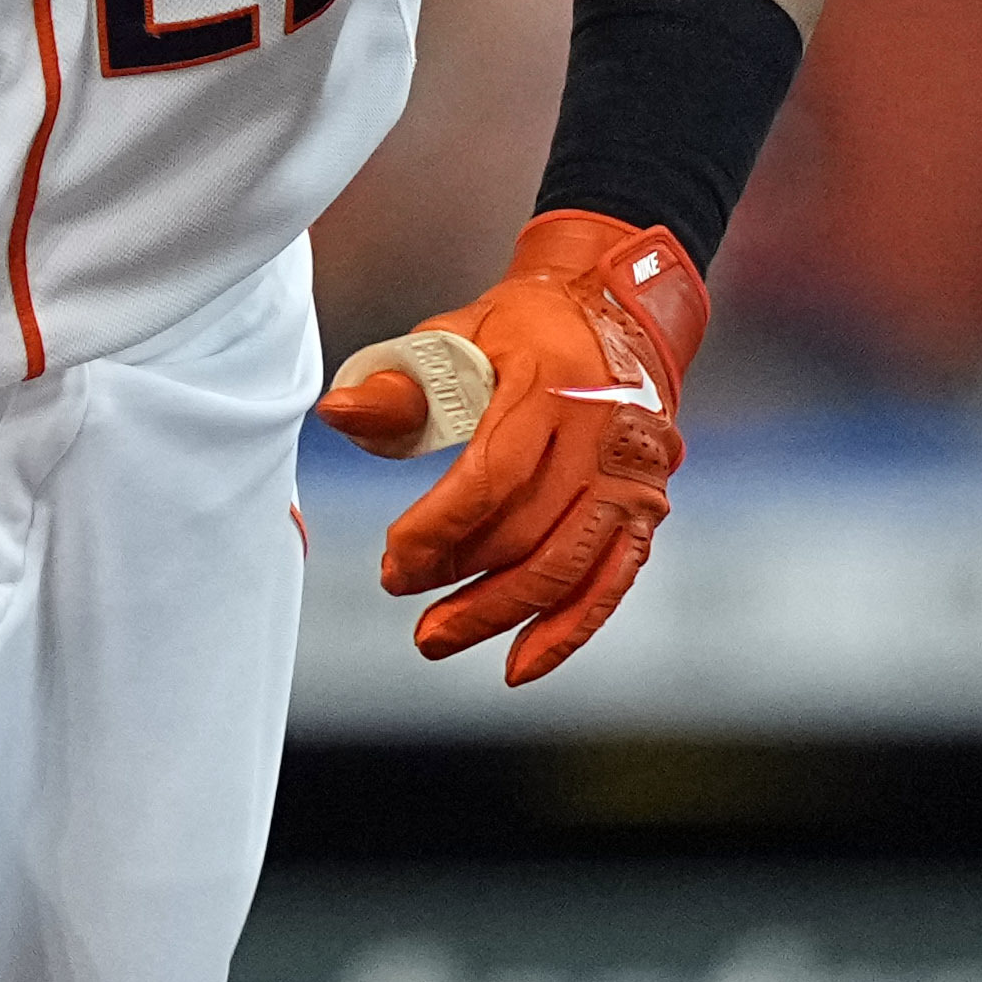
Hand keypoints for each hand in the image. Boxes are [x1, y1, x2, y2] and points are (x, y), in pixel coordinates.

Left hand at [320, 210, 708, 685]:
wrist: (618, 316)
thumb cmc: (526, 332)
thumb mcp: (458, 335)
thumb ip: (398, 384)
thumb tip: (337, 413)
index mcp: (552, 389)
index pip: (493, 478)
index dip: (438, 529)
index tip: (393, 558)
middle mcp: (602, 438)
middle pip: (525, 532)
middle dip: (456, 575)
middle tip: (400, 590)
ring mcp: (629, 480)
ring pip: (562, 567)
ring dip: (496, 613)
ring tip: (437, 636)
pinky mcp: (644, 510)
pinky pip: (609, 584)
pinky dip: (566, 631)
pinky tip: (520, 665)